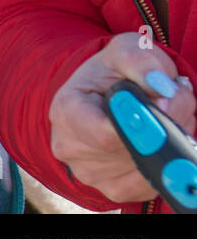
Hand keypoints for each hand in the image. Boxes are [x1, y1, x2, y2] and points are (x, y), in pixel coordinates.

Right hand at [49, 32, 196, 203]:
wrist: (103, 92)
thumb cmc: (114, 71)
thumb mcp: (126, 49)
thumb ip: (142, 61)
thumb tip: (162, 89)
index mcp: (65, 110)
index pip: (104, 134)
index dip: (142, 123)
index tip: (165, 101)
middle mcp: (69, 146)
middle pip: (132, 149)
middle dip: (165, 124)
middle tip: (173, 100)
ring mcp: (88, 172)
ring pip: (147, 165)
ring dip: (169, 140)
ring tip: (161, 116)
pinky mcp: (112, 189)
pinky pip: (151, 182)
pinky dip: (164, 160)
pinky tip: (156, 138)